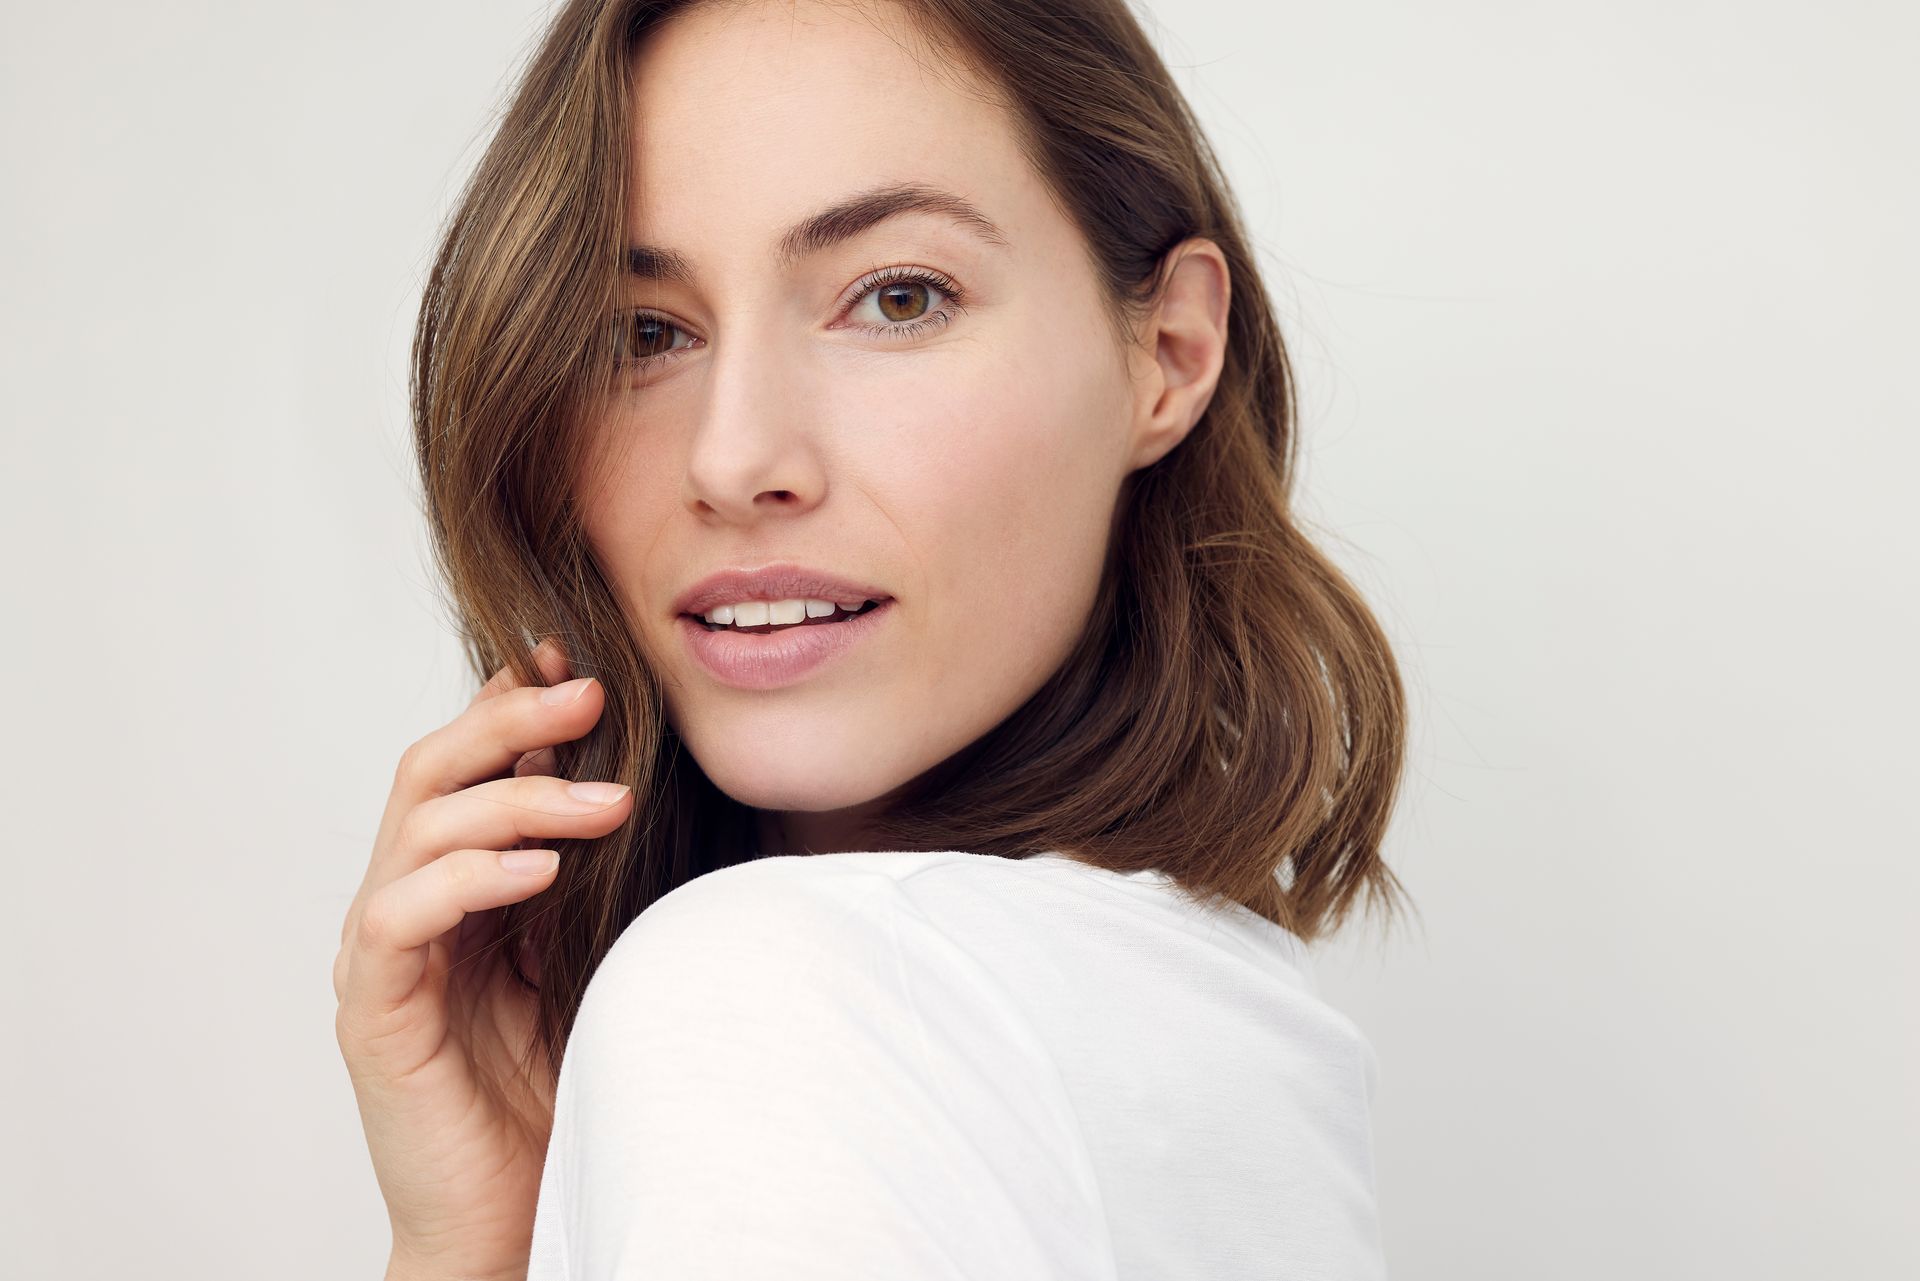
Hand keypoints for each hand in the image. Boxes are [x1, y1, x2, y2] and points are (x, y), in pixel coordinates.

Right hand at [334, 638, 632, 1279]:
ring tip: (606, 803)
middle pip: (432, 771)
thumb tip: (641, 782)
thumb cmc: (557, 1080)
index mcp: (458, 879)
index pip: (469, 761)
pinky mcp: (373, 1008)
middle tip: (593, 697)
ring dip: (516, 799)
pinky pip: (403, 916)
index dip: (514, 702)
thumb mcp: (590, 948)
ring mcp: (383, 951)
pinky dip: (470, 878)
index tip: (585, 661)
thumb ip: (593, 870)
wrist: (514, 1207)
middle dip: (511, 721)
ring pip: (419, 828)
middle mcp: (409, 901)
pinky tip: (540, 872)